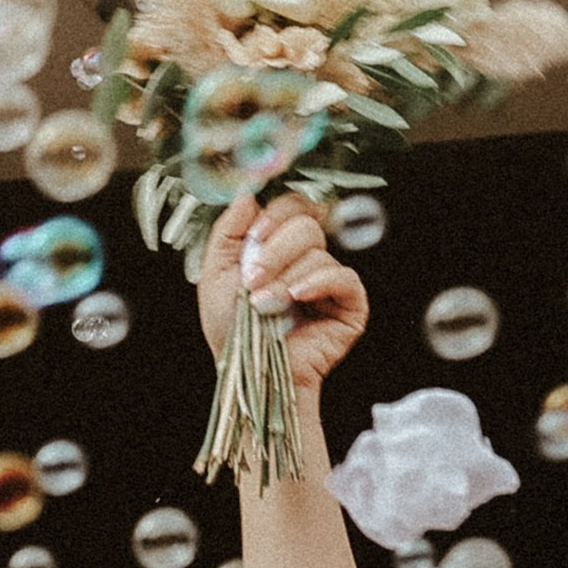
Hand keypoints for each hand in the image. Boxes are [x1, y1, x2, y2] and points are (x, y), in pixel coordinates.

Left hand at [197, 190, 368, 402]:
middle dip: (274, 252)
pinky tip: (297, 299)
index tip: (253, 239)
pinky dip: (318, 283)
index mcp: (281, 248)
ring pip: (318, 252)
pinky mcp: (351, 305)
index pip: (291, 207)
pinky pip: (343, 277)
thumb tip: (248, 194)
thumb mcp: (216, 275)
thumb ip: (229, 232)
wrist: (250, 373)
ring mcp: (332, 281)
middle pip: (305, 225)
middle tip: (253, 282)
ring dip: (285, 279)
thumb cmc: (234, 332)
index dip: (273, 217)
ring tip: (266, 307)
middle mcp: (309, 259)